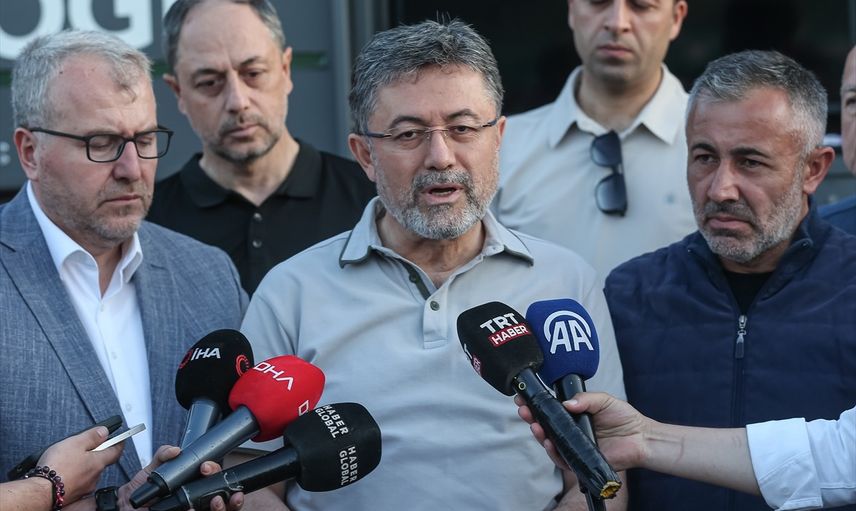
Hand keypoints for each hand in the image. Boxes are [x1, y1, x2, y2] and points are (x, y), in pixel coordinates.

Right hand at [38, 426, 124, 504]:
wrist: (41, 491)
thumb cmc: (57, 467)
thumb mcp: (76, 443)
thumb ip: (92, 436)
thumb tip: (104, 431)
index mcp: (98, 462)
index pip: (116, 451)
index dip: (119, 443)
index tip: (121, 439)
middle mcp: (95, 476)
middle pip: (101, 462)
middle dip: (96, 454)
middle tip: (87, 446)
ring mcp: (85, 487)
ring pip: (89, 473)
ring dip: (84, 465)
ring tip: (70, 459)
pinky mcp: (74, 494)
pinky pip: (78, 481)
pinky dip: (75, 475)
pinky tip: (64, 472)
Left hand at [117, 446, 243, 510]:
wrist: (125, 510)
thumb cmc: (137, 496)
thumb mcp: (150, 472)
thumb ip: (162, 456)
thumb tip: (175, 450)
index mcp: (191, 485)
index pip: (213, 478)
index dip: (215, 471)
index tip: (206, 467)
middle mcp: (197, 500)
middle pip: (224, 495)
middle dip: (226, 486)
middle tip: (211, 482)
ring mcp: (194, 509)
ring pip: (221, 509)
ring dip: (222, 505)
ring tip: (216, 500)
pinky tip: (196, 509)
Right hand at [517, 392, 649, 471]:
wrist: (640, 438)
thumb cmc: (623, 418)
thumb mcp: (604, 400)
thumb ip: (586, 399)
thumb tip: (566, 403)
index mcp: (572, 415)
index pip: (549, 410)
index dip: (535, 404)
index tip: (524, 397)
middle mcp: (569, 431)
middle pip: (544, 426)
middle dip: (530, 417)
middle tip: (523, 409)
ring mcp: (572, 446)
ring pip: (548, 442)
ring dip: (538, 434)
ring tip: (535, 425)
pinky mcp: (579, 461)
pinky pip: (561, 458)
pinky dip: (553, 451)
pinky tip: (549, 442)